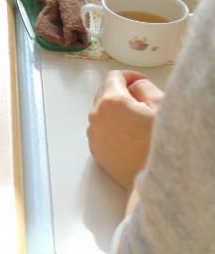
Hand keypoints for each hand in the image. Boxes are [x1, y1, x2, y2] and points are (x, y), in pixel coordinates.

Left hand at [87, 70, 161, 189]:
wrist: (153, 178)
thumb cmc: (159, 142)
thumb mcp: (160, 106)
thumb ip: (144, 87)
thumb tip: (133, 86)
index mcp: (111, 101)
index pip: (113, 76)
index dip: (129, 75)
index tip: (140, 81)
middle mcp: (96, 115)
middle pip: (104, 92)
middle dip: (121, 91)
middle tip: (141, 99)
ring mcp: (93, 133)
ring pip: (101, 111)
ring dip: (115, 109)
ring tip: (136, 119)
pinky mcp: (94, 148)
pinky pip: (100, 128)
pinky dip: (111, 125)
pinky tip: (128, 134)